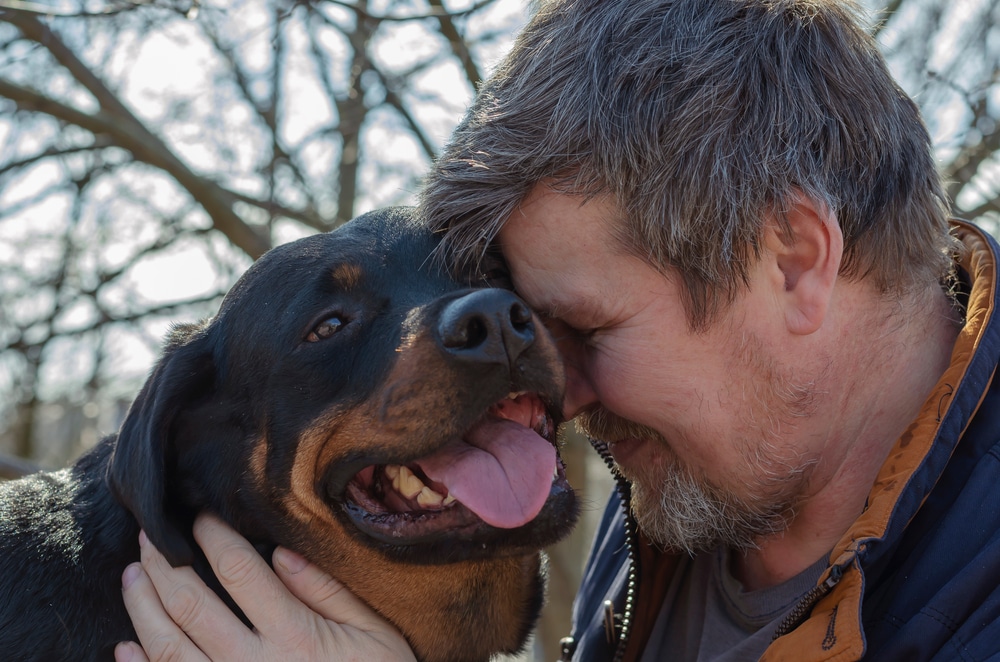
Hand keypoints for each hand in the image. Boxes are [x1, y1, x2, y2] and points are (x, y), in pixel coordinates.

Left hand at [115, 513, 415, 661]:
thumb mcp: (375, 632)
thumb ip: (328, 591)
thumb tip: (281, 553)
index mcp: (294, 633)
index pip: (238, 570)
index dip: (211, 537)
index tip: (198, 516)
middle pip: (190, 605)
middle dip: (162, 565)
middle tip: (148, 536)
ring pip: (167, 648)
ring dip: (141, 608)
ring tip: (131, 576)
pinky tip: (124, 646)